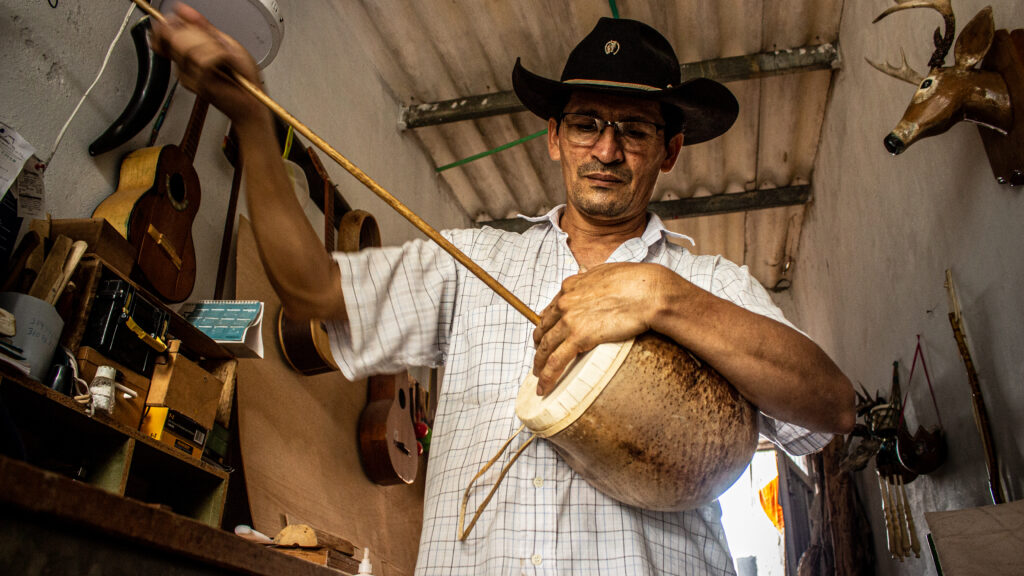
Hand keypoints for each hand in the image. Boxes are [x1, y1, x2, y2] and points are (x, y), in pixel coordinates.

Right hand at [150, 4, 264, 123]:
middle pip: (173, 36)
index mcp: (187, 54)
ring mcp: (189, 76)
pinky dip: (220, 57)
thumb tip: (181, 8)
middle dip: (197, 34)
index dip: (169, 25)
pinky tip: (226, 64)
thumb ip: (202, 26)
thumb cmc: (243, 77)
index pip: (162, 33)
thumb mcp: (224, 43)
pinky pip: (205, 60)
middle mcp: (184, 65)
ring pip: (190, 47)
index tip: (182, 23)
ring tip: (224, 57)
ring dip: (212, 47)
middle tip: (214, 43)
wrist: (253, 102)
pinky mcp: (200, 84)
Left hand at [531, 263, 674, 394]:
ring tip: (539, 377)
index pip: (550, 310)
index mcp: (570, 287)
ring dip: (539, 364)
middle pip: (543, 329)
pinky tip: (544, 387)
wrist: (648, 292)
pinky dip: (547, 376)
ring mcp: (570, 320)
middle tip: (539, 358)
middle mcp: (565, 302)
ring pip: (545, 347)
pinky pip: (556, 361)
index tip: (545, 335)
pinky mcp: (579, 336)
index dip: (545, 325)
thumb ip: (590, 277)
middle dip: (539, 345)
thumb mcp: (605, 271)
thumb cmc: (635, 281)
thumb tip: (584, 275)